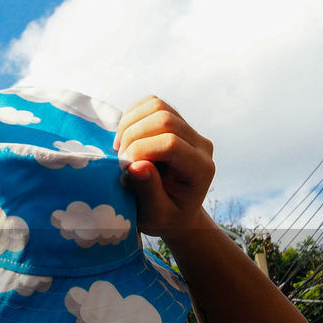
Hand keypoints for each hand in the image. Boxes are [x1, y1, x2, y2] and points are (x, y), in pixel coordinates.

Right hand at [114, 96, 213, 236]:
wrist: (176, 212)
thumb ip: (148, 192)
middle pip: (165, 119)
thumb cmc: (165, 218)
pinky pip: (152, 104)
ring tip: (121, 148)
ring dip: (130, 123)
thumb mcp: (156, 216)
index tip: (125, 169)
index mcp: (201, 169)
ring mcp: (190, 130)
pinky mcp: (176, 121)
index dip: (141, 150)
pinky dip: (132, 116)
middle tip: (121, 160)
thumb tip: (136, 166)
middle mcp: (200, 144)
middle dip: (133, 136)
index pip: (171, 144)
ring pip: (158, 106)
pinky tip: (125, 138)